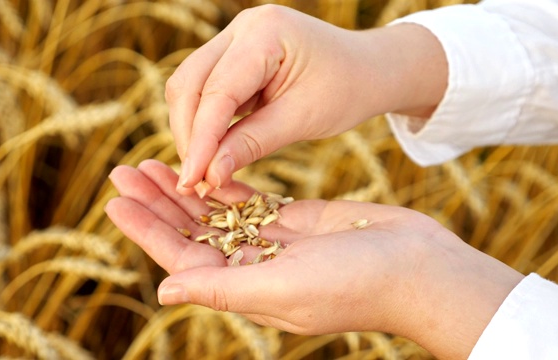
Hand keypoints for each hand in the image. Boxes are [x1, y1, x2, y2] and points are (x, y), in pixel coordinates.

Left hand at [105, 160, 522, 359]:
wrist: (416, 267)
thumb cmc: (356, 285)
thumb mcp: (283, 289)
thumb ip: (223, 289)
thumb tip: (163, 293)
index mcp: (244, 290)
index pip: (181, 257)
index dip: (147, 230)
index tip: (117, 201)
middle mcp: (252, 268)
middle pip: (191, 231)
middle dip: (156, 202)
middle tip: (123, 170)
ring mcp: (273, 242)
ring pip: (215, 211)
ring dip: (183, 187)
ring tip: (150, 162)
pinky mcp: (295, 219)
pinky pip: (249, 198)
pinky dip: (224, 181)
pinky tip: (202, 162)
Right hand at [166, 4, 447, 194]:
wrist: (369, 69)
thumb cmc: (346, 90)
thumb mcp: (303, 119)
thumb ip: (252, 143)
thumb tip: (208, 175)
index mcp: (266, 33)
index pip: (218, 92)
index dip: (200, 140)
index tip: (192, 181)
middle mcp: (242, 27)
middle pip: (189, 83)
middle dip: (189, 135)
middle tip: (193, 182)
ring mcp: (235, 38)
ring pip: (190, 85)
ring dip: (192, 130)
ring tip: (201, 171)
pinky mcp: (233, 54)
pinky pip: (205, 89)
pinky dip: (204, 122)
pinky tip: (212, 151)